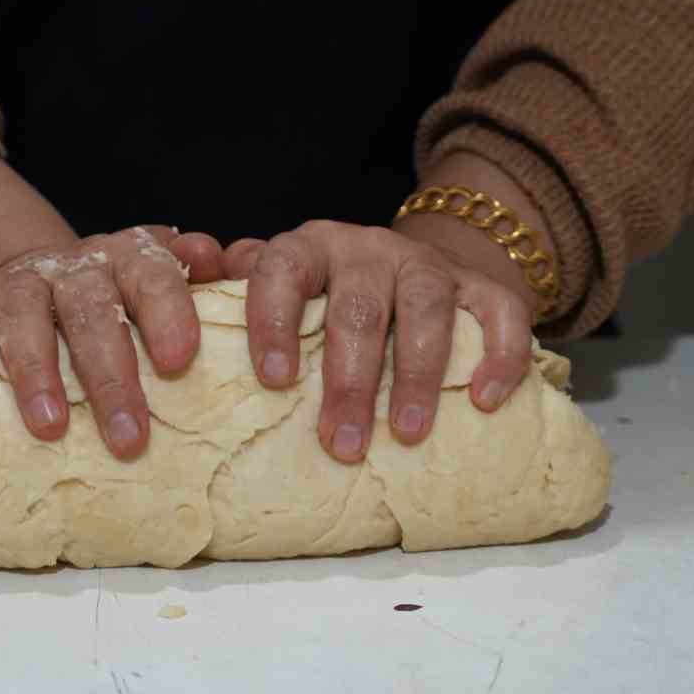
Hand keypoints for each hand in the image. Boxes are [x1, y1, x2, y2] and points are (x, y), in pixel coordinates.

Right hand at [0, 226, 223, 457]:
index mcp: (132, 259)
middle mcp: (77, 262)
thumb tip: (222, 260)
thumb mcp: (169, 290)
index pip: (153, 274)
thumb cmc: (126, 303)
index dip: (166, 311)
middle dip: (110, 374)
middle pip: (91, 307)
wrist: (55, 277)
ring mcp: (22, 274)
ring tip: (52, 427)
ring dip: (36, 368)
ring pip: (23, 308)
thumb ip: (204, 282)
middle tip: (128, 437)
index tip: (178, 361)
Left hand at [222, 220, 533, 463]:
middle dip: (349, 379)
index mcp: (309, 249)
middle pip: (358, 306)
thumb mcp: (281, 292)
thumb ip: (236, 295)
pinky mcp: (483, 286)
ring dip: (416, 372)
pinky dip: (498, 353)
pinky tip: (484, 399)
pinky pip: (500, 311)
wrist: (410, 272)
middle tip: (341, 444)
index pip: (282, 269)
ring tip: (406, 434)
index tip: (274, 381)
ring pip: (425, 305)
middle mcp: (367, 249)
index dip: (276, 320)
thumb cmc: (327, 301)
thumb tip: (193, 302)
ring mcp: (428, 265)